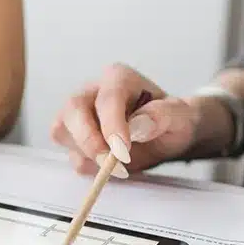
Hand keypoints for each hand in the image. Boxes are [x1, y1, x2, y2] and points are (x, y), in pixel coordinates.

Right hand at [50, 64, 232, 177]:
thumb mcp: (181, 116)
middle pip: (73, 109)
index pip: (107, 98)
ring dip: (87, 154)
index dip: (111, 125)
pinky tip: (112, 164)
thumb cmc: (172, 120)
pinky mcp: (74, 137)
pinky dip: (88, 165)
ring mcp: (79, 114)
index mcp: (118, 78)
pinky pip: (70, 153)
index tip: (122, 151)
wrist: (167, 135)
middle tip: (111, 164)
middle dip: (89, 140)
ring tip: (119, 165)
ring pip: (63, 131)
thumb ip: (163, 115)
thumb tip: (139, 125)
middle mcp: (93, 91)